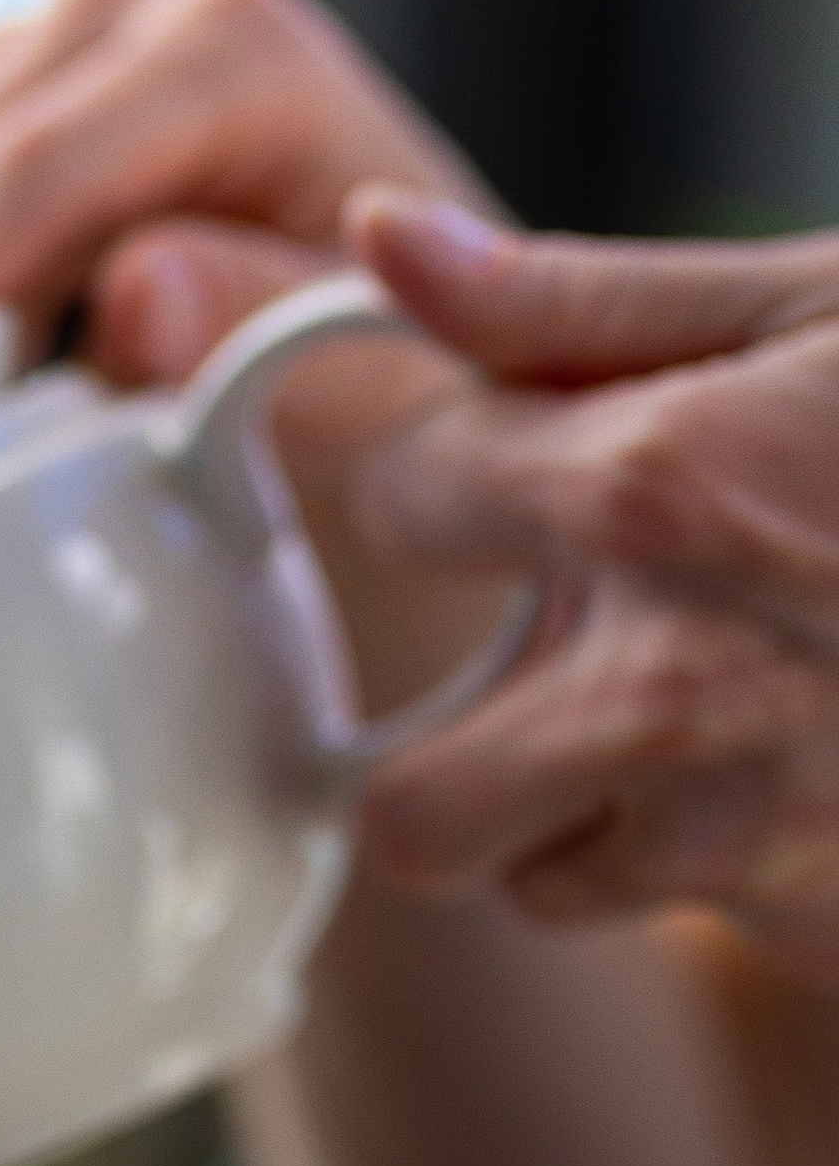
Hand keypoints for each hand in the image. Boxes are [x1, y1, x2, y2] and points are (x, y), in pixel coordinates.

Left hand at [345, 194, 838, 986]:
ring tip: (713, 716)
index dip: (445, 486)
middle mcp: (674, 686)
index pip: (398, 500)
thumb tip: (373, 237)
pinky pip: (693, 922)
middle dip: (454, 759)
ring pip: (542, 888)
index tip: (505, 482)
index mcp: (658, 490)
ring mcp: (748, 832)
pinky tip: (822, 765)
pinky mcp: (817, 928)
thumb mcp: (825, 303)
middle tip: (541, 683)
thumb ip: (576, 298)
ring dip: (588, 821)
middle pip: (411, 813)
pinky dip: (724, 865)